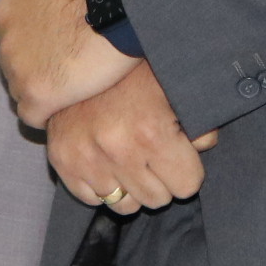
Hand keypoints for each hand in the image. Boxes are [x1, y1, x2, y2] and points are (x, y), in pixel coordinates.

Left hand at [0, 0, 136, 126]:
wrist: (119, 4)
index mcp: (6, 14)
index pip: (16, 40)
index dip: (40, 45)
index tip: (63, 45)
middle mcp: (5, 44)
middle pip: (17, 67)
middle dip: (40, 68)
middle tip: (74, 65)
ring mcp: (18, 72)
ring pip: (23, 93)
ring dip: (45, 92)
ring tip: (76, 87)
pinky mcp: (37, 97)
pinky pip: (34, 117)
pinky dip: (48, 115)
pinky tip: (69, 107)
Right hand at [46, 64, 217, 212]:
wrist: (81, 59)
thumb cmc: (135, 75)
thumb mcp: (175, 91)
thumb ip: (199, 124)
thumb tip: (203, 147)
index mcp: (152, 132)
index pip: (187, 186)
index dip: (187, 168)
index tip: (178, 152)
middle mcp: (118, 149)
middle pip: (158, 200)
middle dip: (161, 179)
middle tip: (153, 152)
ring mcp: (86, 158)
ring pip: (125, 206)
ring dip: (131, 187)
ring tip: (129, 157)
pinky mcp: (62, 162)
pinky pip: (93, 200)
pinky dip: (101, 185)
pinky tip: (105, 160)